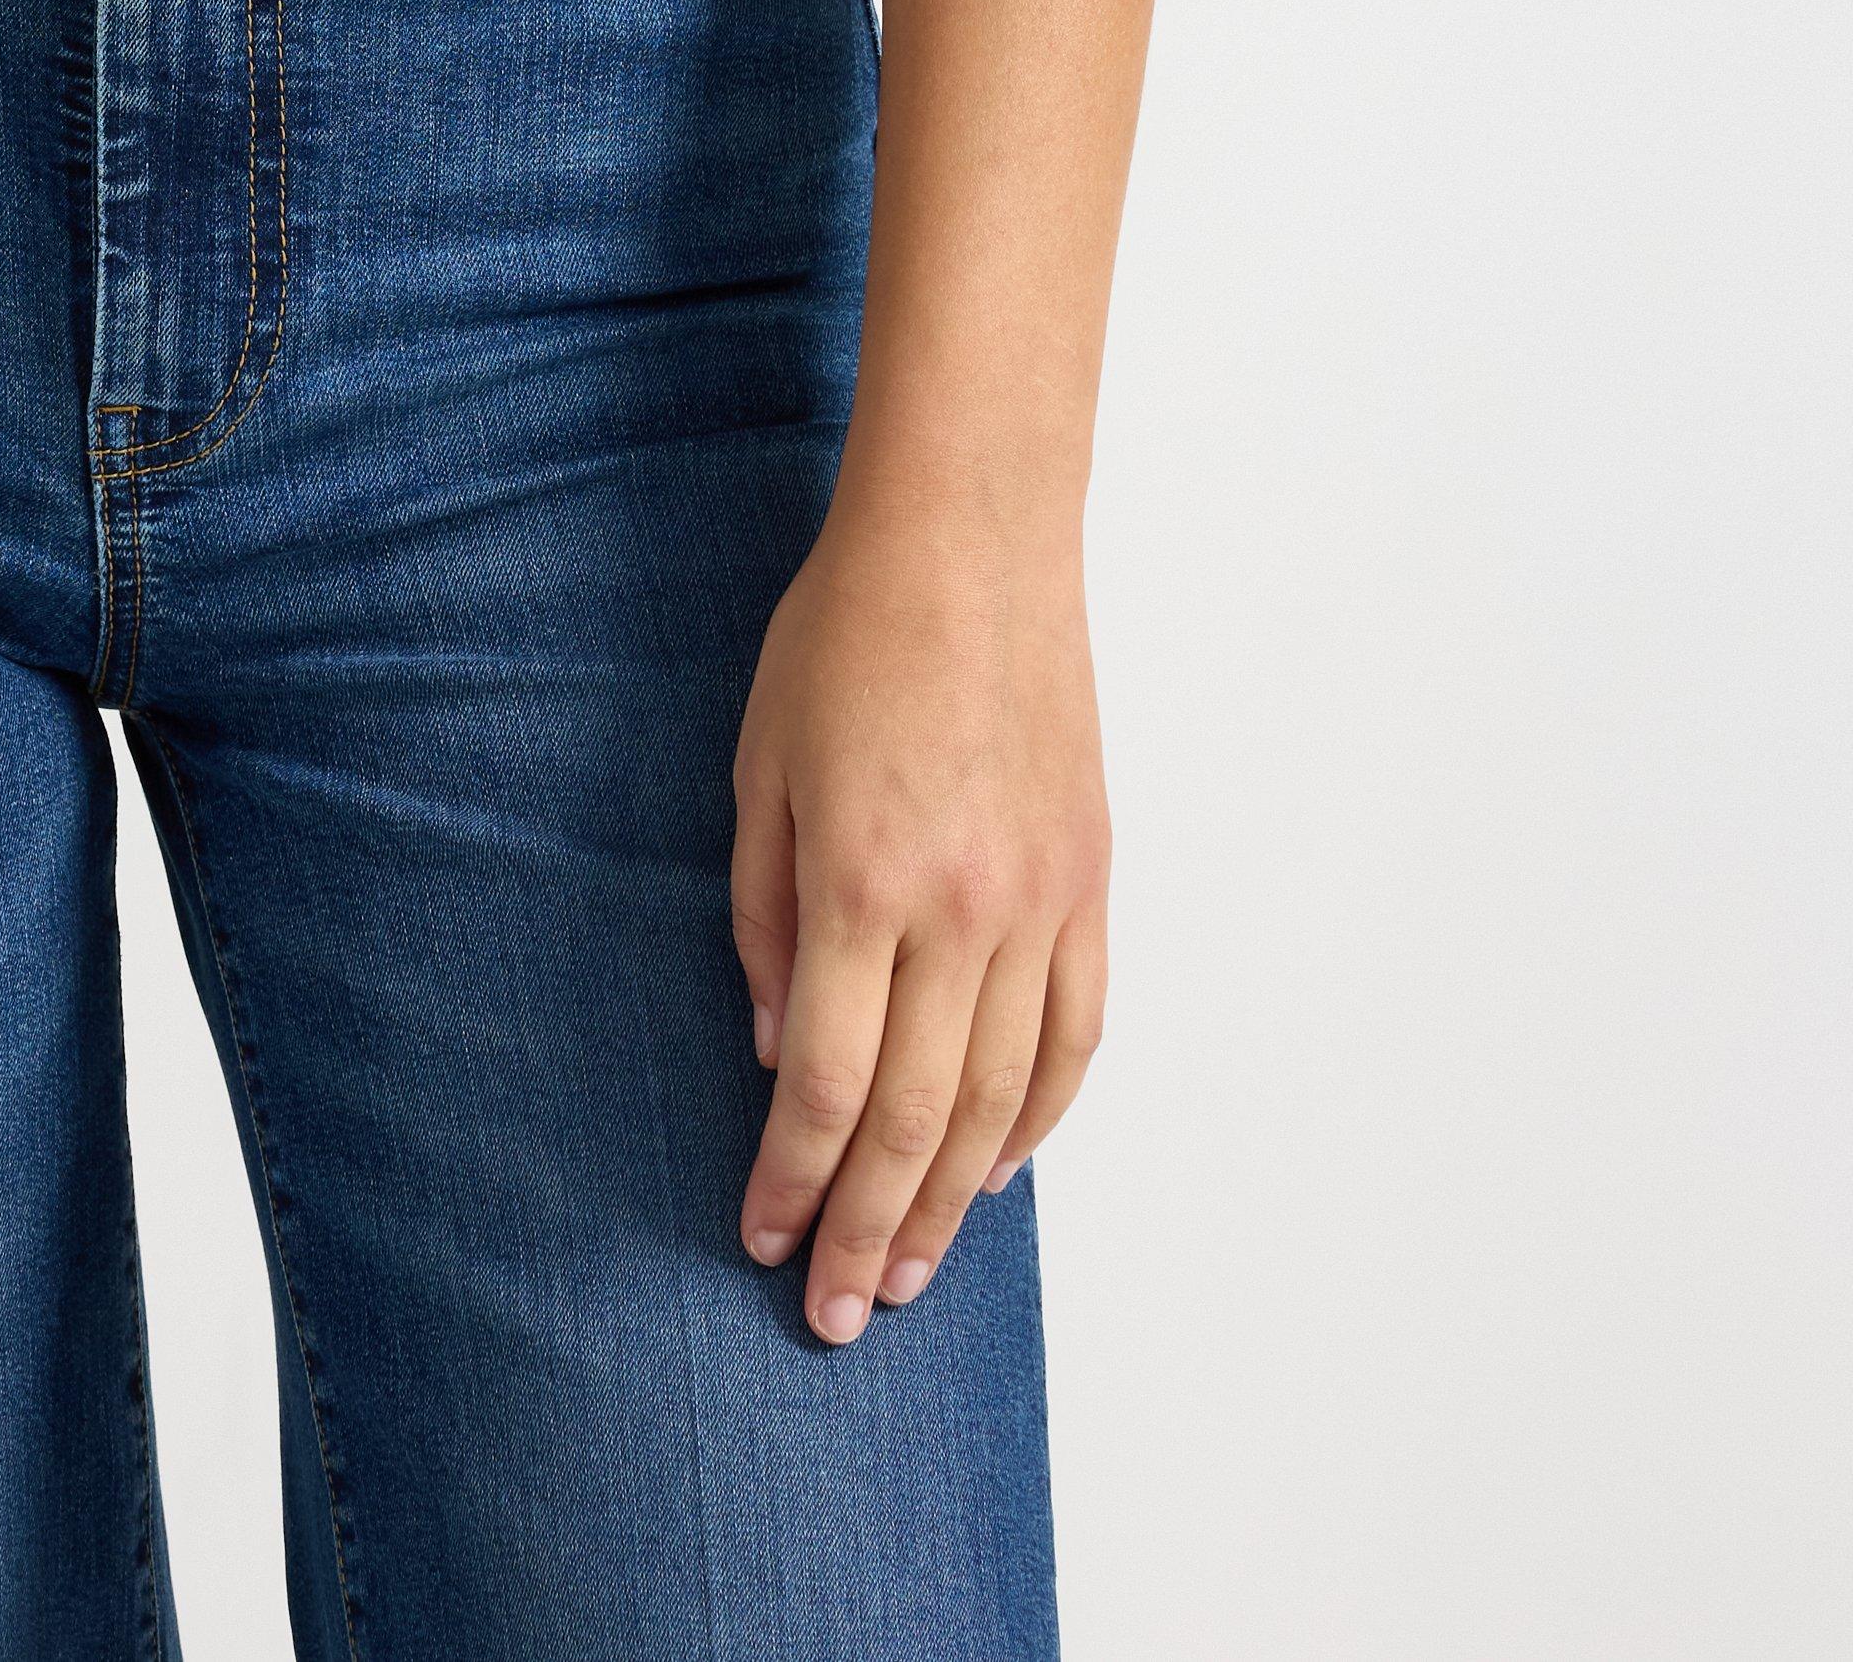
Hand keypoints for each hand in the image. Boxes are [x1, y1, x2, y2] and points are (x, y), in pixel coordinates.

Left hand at [727, 490, 1111, 1344]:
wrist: (973, 538)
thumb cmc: (843, 634)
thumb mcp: (760, 767)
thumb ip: (762, 918)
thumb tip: (770, 1054)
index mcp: (861, 881)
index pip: (822, 1082)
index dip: (791, 1178)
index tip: (762, 1238)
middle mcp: (960, 910)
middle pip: (911, 1119)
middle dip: (866, 1230)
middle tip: (836, 1314)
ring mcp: (1040, 901)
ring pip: (999, 1100)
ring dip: (949, 1202)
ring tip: (909, 1274)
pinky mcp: (1092, 882)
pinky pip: (1074, 1035)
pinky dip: (1037, 1119)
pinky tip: (996, 1172)